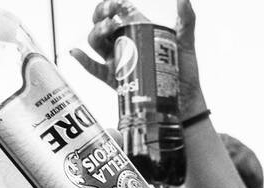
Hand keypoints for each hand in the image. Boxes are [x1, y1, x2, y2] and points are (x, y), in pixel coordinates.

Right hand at [70, 0, 206, 118]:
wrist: (186, 101)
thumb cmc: (184, 72)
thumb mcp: (186, 42)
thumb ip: (187, 20)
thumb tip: (184, 0)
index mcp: (136, 31)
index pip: (115, 13)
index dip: (109, 5)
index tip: (116, 3)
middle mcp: (123, 44)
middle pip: (101, 25)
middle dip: (101, 16)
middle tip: (111, 14)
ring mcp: (118, 62)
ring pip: (96, 43)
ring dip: (96, 33)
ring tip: (107, 29)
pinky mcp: (115, 80)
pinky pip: (94, 69)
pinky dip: (83, 60)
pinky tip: (76, 52)